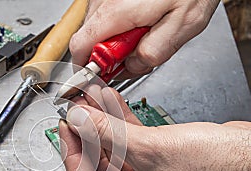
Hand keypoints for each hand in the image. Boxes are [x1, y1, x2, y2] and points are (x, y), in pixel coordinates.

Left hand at [59, 86, 250, 170]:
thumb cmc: (214, 168)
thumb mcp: (149, 147)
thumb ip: (107, 134)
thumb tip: (80, 121)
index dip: (71, 151)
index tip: (65, 127)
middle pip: (99, 165)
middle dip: (88, 132)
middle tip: (78, 110)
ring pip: (116, 152)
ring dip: (104, 124)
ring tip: (92, 100)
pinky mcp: (161, 168)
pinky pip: (133, 147)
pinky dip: (122, 126)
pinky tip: (112, 106)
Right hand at [70, 0, 219, 78]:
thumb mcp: (184, 25)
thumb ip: (154, 52)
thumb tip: (132, 66)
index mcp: (117, 12)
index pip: (79, 48)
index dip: (91, 66)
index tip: (110, 71)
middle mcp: (104, 0)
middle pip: (88, 40)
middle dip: (111, 54)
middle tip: (139, 49)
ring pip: (97, 29)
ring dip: (117, 39)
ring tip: (145, 30)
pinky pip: (106, 17)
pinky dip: (120, 25)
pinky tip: (142, 20)